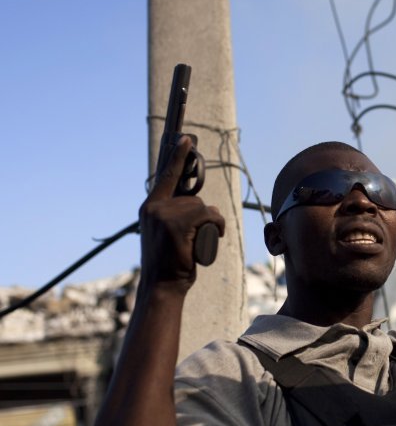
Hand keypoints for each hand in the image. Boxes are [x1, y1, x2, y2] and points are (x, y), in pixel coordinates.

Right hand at [138, 136, 224, 293]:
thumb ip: (177, 216)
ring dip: (211, 224)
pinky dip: (216, 227)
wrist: (161, 286)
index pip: (166, 176)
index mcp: (150, 208)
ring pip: (202, 208)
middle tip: (198, 239)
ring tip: (200, 244)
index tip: (186, 139)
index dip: (178, 157)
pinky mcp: (175, 224)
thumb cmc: (171, 264)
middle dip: (204, 217)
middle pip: (194, 199)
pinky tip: (209, 240)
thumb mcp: (169, 235)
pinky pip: (207, 216)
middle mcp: (153, 207)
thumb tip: (203, 207)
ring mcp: (163, 215)